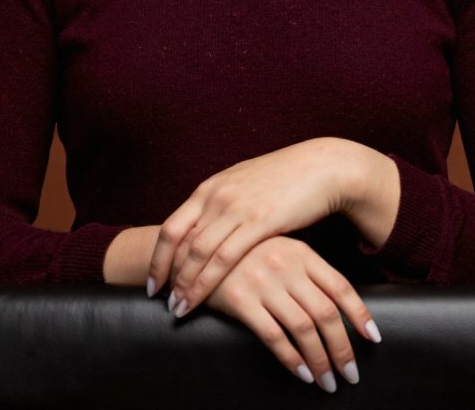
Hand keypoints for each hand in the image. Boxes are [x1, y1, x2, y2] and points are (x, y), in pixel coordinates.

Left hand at [148, 138, 357, 311]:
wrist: (321, 167)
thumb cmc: (286, 179)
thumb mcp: (245, 185)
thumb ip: (224, 203)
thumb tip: (209, 225)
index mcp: (211, 187)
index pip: (172, 225)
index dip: (158, 255)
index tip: (153, 279)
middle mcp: (217, 195)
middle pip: (177, 239)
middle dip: (164, 272)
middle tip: (157, 299)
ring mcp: (236, 207)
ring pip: (198, 252)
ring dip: (184, 283)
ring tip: (177, 308)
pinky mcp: (258, 221)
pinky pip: (224, 257)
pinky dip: (206, 282)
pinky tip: (201, 297)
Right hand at [202, 236, 380, 392]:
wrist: (197, 246)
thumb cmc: (245, 252)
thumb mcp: (280, 250)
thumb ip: (305, 270)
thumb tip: (337, 304)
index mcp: (301, 252)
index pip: (340, 286)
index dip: (358, 314)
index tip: (372, 338)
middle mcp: (286, 266)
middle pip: (325, 313)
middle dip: (342, 348)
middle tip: (351, 373)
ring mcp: (263, 282)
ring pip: (303, 328)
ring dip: (320, 360)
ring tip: (328, 381)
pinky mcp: (241, 299)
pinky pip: (273, 336)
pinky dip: (292, 359)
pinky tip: (302, 373)